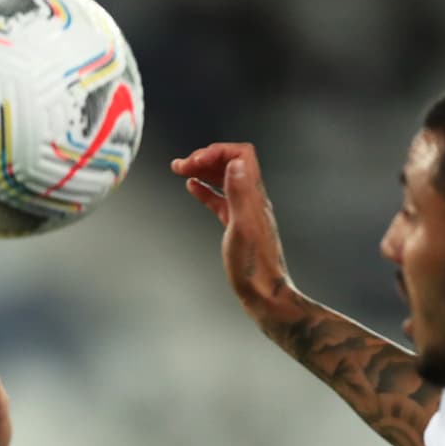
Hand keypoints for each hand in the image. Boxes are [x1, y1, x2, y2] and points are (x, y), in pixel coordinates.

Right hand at [170, 142, 293, 316]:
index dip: (216, 152)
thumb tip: (235, 162)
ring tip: (181, 170)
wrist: (263, 293)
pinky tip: (192, 188)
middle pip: (230, 164)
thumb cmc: (252, 267)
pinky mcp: (236, 225)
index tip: (194, 160)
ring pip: (223, 181)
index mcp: (254, 196)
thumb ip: (239, 193)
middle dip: (205, 158)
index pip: (241, 155)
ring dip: (203, 171)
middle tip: (181, 164)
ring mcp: (244, 212)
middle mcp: (251, 200)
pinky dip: (205, 190)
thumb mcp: (242, 226)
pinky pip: (220, 200)